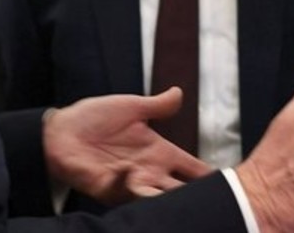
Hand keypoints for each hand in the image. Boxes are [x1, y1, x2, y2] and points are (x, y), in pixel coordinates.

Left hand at [42, 87, 212, 204]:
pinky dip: (130, 184)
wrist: (60, 130)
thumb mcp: (131, 107)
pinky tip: (131, 171)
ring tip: (184, 199)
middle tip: (219, 201)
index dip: (212, 177)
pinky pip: (124, 191)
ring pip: (159, 198)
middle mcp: (150, 171)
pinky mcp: (109, 188)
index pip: (193, 169)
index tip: (233, 184)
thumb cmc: (94, 118)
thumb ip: (158, 106)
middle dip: (197, 196)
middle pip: (182, 190)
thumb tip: (180, 93)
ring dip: (168, 198)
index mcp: (160, 153)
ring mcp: (130, 182)